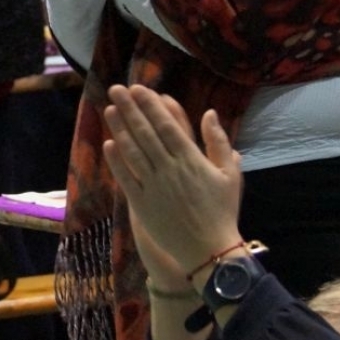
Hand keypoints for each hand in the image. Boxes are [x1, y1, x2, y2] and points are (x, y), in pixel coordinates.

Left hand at [102, 85, 244, 277]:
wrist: (209, 250)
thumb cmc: (222, 211)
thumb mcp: (230, 175)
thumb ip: (218, 142)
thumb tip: (210, 113)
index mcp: (192, 160)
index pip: (167, 126)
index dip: (151, 106)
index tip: (139, 89)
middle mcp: (170, 169)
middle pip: (146, 133)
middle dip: (130, 109)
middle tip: (116, 89)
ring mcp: (154, 186)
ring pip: (133, 152)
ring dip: (120, 129)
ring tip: (110, 109)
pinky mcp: (142, 204)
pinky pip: (126, 178)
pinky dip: (117, 160)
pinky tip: (108, 143)